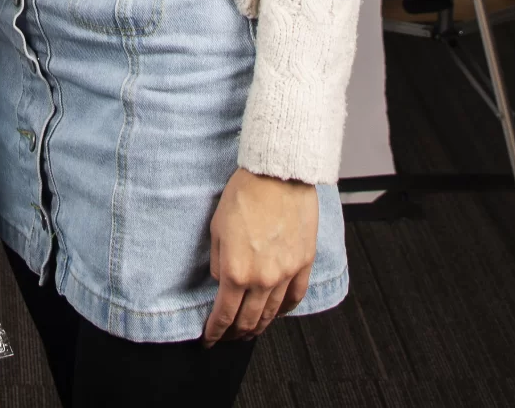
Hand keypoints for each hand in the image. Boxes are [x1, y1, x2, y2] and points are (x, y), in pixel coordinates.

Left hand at [202, 167, 317, 343]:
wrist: (278, 175)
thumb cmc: (244, 195)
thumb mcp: (217, 229)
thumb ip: (218, 262)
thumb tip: (222, 282)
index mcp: (236, 271)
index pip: (224, 315)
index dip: (215, 331)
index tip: (210, 339)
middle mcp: (262, 279)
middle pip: (248, 320)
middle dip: (235, 333)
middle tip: (228, 337)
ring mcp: (286, 274)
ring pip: (271, 313)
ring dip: (259, 326)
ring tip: (250, 330)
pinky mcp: (304, 264)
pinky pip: (295, 297)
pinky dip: (284, 310)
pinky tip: (276, 313)